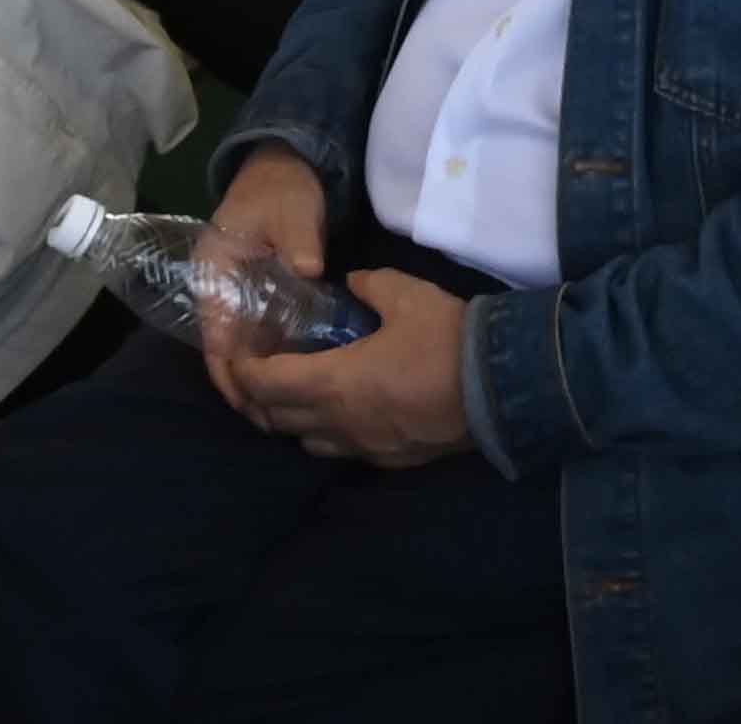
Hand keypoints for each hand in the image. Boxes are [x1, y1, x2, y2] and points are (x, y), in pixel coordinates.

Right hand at [199, 146, 330, 414]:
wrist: (287, 166)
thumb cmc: (282, 188)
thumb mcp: (291, 209)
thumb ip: (297, 239)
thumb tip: (307, 269)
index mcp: (213, 273)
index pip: (214, 333)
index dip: (228, 369)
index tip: (247, 399)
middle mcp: (220, 289)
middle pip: (225, 348)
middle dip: (242, 384)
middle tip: (269, 419)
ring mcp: (240, 293)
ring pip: (243, 344)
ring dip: (258, 374)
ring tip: (282, 410)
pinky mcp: (261, 293)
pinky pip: (262, 332)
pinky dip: (273, 354)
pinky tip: (295, 376)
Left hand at [229, 272, 471, 466]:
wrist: (499, 389)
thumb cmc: (447, 341)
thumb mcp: (410, 296)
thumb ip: (372, 285)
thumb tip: (353, 281)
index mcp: (332, 382)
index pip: (264, 384)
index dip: (242, 370)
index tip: (240, 353)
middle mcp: (335, 423)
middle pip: (274, 420)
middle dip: (259, 397)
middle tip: (263, 371)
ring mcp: (359, 446)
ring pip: (303, 441)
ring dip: (292, 420)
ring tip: (302, 394)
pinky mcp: (384, 460)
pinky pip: (339, 450)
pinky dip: (328, 433)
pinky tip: (347, 413)